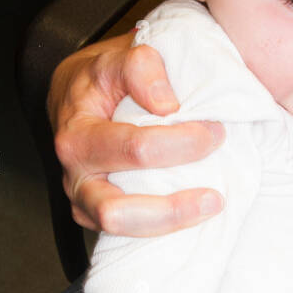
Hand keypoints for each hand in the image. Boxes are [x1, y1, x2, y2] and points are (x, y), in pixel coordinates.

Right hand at [48, 32, 225, 235]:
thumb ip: (142, 67)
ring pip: (121, 230)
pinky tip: (193, 216)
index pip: (135, 148)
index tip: (216, 131)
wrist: (77, 96)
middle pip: (118, 209)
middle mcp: (75, 174)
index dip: (182, 144)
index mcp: (78, 135)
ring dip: (170, 224)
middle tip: (216, 195)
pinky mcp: (97, 216)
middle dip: (172, 206)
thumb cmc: (104, 79)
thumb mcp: (119, 57)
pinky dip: (163, 229)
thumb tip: (167, 105)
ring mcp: (84, 200)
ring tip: (210, 208)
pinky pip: (128, 235)